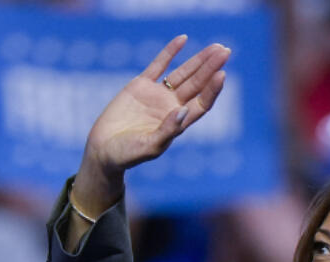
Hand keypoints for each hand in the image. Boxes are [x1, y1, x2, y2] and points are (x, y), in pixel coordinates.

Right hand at [73, 35, 230, 213]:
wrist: (104, 150)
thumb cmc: (128, 155)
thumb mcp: (150, 146)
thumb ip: (168, 130)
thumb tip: (182, 111)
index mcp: (179, 123)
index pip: (202, 103)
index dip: (212, 89)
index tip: (221, 74)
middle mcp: (172, 106)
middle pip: (197, 84)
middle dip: (211, 68)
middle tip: (225, 51)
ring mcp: (157, 95)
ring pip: (183, 73)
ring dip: (198, 60)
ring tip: (217, 47)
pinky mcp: (141, 85)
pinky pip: (158, 65)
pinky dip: (170, 52)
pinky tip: (183, 39)